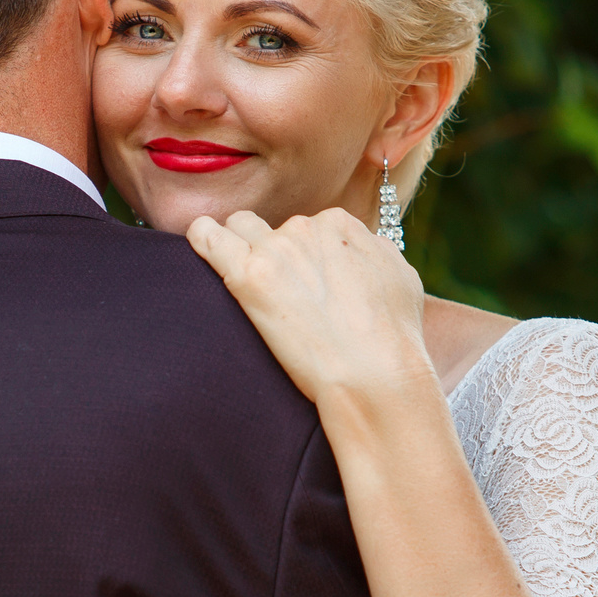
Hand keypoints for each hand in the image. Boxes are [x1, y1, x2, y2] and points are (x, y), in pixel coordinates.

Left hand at [186, 207, 433, 408]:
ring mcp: (275, 249)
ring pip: (239, 227)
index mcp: (341, 223)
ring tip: (237, 272)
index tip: (306, 284)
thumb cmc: (394, 335)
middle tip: (281, 294)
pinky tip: (198, 241)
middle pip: (273, 228)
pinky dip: (201, 236)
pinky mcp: (247, 277)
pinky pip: (208, 238)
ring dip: (237, 244)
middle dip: (273, 253)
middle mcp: (306, 227)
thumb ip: (372, 252)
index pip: (309, 226)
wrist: (375, 373)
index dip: (306, 255)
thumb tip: (359, 246)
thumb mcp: (399, 275)